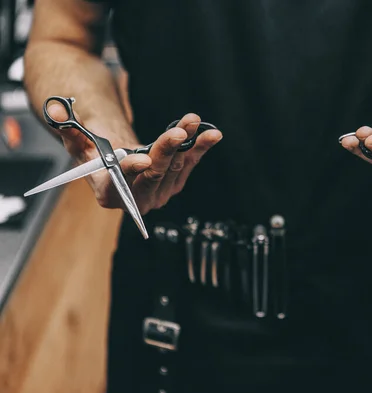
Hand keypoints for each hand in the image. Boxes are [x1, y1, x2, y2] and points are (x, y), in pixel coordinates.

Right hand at [46, 104, 221, 213]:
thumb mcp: (78, 142)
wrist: (118, 162)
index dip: (133, 170)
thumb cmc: (95, 155)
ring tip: (191, 121)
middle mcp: (138, 199)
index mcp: (110, 194)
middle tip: (175, 132)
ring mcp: (160, 192)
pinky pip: (190, 162)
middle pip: (154, 174)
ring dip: (185, 142)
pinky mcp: (176, 180)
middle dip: (165, 151)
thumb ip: (68, 129)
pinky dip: (200, 146)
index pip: (123, 184)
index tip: (143, 159)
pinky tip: (212, 135)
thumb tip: (55, 111)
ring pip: (175, 165)